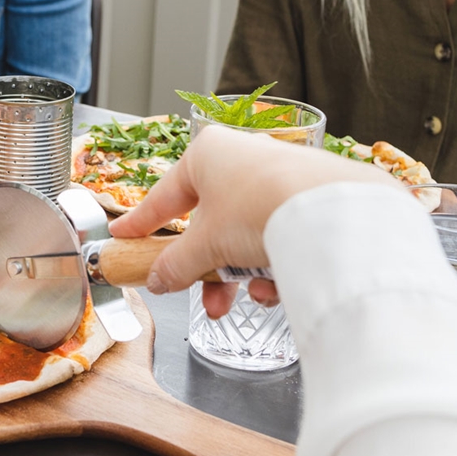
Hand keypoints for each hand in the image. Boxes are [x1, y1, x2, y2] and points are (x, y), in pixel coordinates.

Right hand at [109, 125, 400, 316]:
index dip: (140, 222)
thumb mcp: (204, 246)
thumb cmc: (258, 209)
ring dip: (240, 273)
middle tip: (198, 293)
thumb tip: (158, 280)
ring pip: (246, 232)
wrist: (333, 213)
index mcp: (207, 154)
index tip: (123, 236)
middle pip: (211, 221)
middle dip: (205, 267)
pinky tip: (277, 288)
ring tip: (242, 302)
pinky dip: (273, 263)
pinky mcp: (313, 196)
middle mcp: (243, 157)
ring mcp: (281, 175)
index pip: (163, 196)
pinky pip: (280, 233)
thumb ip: (174, 265)